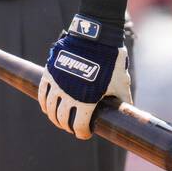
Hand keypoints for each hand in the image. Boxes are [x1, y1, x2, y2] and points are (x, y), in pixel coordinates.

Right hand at [38, 14, 131, 139]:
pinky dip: (44, 103)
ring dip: (54, 117)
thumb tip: (129, 110)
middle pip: (61, 119)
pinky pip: (42, 94)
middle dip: (67, 126)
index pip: (78, 127)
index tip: (85, 133)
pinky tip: (48, 106)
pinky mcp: (50, 73)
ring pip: (49, 108)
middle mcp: (68, 95)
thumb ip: (122, 99)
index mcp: (86, 101)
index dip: (82, 133)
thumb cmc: (110, 61)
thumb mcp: (120, 82)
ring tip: (60, 118)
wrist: (95, 37)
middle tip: (73, 126)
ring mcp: (57, 84)